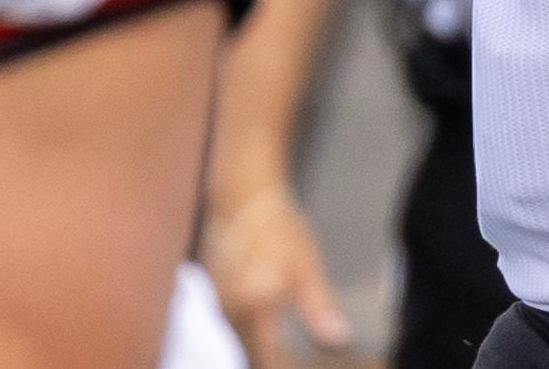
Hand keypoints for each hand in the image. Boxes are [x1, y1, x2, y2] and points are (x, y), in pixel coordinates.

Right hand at [205, 182, 350, 368]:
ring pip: (235, 337)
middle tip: (285, 357)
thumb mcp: (306, 267)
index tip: (294, 367)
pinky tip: (255, 323)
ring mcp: (216, 302)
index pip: (267, 356)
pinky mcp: (211, 291)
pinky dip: (242, 328)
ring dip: (252, 344)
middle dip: (265, 356)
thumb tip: (337, 339)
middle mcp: (229, 311)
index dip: (280, 365)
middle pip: (247, 351)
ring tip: (272, 344)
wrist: (242, 197)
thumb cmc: (278, 230)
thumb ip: (318, 308)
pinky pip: (227, 321)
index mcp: (253, 309)